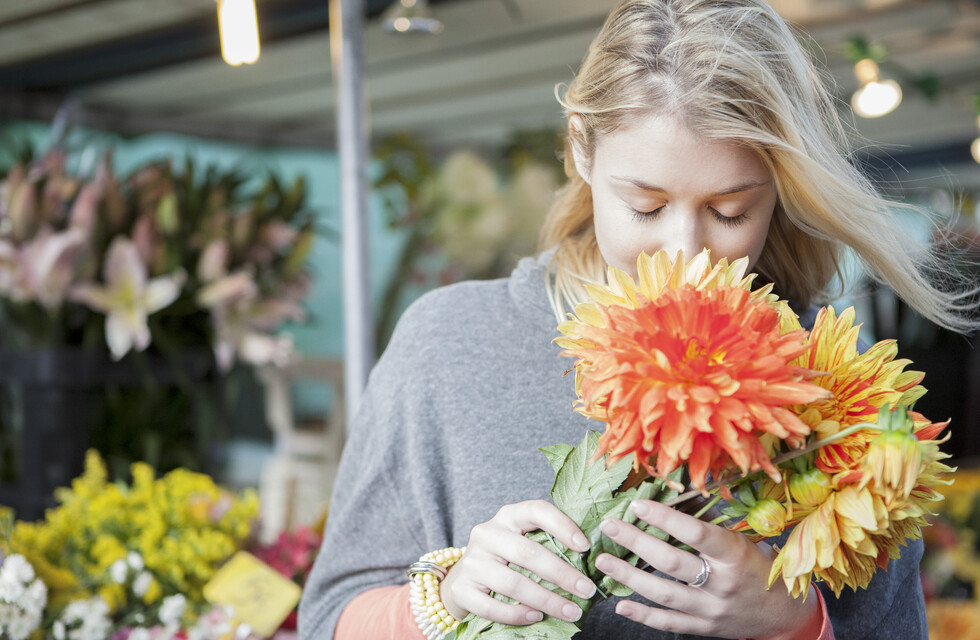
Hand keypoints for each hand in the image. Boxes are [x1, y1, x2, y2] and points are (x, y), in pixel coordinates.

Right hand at [440, 500, 597, 625]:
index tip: (585, 546)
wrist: (463, 577)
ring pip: (513, 583)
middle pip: (528, 553)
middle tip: (587, 590)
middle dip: (562, 574)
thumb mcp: (522, 540)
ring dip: (547, 600)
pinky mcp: (462, 589)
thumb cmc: (505, 557)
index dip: (562, 526)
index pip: (536, 510)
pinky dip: (518, 615)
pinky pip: (492, 607)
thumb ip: (547, 542)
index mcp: (507, 516)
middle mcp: (487, 534)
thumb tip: (590, 558)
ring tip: (571, 611)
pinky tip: (538, 616)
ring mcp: (472, 562)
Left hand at [594, 499, 821, 639]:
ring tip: (603, 562)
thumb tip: (664, 505)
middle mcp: (722, 583)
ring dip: (629, 577)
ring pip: (663, 593)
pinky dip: (642, 615)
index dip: (664, 517)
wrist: (783, 612)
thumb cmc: (757, 567)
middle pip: (671, 562)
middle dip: (635, 542)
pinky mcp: (704, 628)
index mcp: (735, 555)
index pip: (696, 533)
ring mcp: (712, 609)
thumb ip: (707, 531)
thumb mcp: (742, 542)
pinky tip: (620, 604)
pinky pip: (668, 622)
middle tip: (608, 526)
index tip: (637, 505)